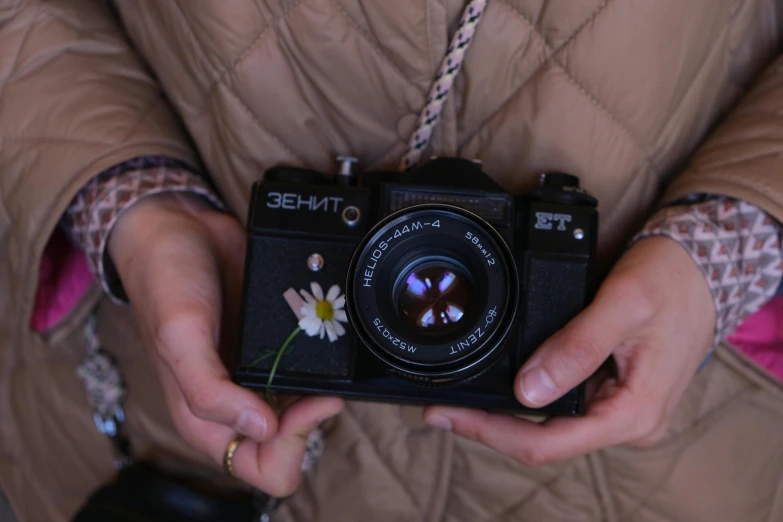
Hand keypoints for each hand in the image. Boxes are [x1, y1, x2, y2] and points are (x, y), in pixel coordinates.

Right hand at [109, 193, 343, 495]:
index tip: (307, 402)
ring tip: (322, 355)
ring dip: (321, 390)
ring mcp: (257, 375)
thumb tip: (262, 429)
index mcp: (206, 418)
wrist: (179, 229)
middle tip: (323, 384)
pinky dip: (323, 361)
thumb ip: (210, 392)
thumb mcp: (179, 338)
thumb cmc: (165, 282)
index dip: (293, 445)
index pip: (265, 468)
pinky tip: (323, 338)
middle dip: (313, 420)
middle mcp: (235, 404)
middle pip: (292, 444)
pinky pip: (309, 368)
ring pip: (305, 408)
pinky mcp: (274, 345)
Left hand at [423, 236, 715, 464]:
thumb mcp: (623, 304)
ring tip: (460, 397)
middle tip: (441, 406)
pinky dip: (525, 396)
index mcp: (633, 414)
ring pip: (547, 425)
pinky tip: (498, 383)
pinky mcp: (609, 393)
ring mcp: (617, 409)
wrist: (701, 267)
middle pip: (542, 440)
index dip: (491, 432)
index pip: (547, 443)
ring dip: (504, 413)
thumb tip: (528, 390)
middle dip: (490, 425)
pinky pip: (560, 405)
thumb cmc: (670, 280)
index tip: (447, 416)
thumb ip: (577, 346)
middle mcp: (626, 422)